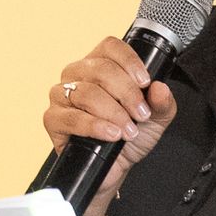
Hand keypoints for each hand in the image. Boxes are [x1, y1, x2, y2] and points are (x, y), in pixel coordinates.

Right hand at [45, 37, 178, 204]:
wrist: (115, 168)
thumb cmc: (129, 136)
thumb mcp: (155, 118)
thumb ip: (162, 102)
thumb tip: (160, 88)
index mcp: (100, 65)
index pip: (110, 47)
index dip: (129, 61)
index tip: (145, 82)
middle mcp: (77, 75)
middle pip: (101, 69)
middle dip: (127, 93)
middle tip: (141, 114)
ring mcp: (61, 95)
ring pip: (86, 92)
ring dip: (113, 112)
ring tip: (128, 131)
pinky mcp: (53, 119)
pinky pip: (71, 117)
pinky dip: (95, 126)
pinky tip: (111, 135)